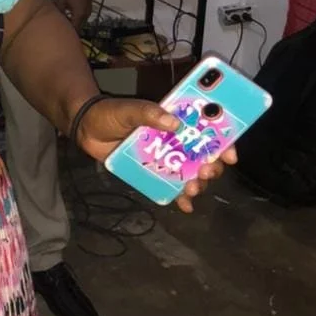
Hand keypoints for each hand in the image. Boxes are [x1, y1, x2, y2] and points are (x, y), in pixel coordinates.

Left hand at [54, 0, 91, 33]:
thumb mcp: (60, 1)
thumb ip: (59, 13)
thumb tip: (57, 22)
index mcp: (80, 15)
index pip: (75, 30)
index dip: (69, 35)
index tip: (62, 39)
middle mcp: (86, 13)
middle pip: (78, 26)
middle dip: (70, 28)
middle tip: (61, 31)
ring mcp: (88, 8)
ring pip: (80, 20)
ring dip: (73, 22)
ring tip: (63, 23)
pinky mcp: (88, 3)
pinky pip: (82, 14)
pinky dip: (76, 16)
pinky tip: (68, 14)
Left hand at [77, 96, 236, 213]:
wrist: (86, 128)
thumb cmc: (111, 113)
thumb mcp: (130, 109)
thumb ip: (149, 113)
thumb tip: (174, 122)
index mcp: (176, 119)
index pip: (207, 129)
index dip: (223, 141)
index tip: (229, 153)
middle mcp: (176, 139)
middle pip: (204, 155)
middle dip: (211, 166)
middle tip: (206, 171)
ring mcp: (166, 158)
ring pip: (191, 172)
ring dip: (197, 182)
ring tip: (191, 188)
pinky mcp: (153, 172)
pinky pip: (171, 186)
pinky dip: (180, 197)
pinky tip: (185, 206)